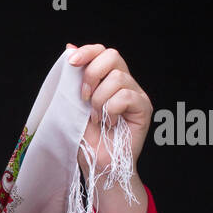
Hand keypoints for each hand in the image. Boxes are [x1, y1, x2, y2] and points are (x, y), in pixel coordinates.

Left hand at [66, 43, 152, 179]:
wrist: (97, 164)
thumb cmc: (85, 139)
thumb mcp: (72, 105)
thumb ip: (73, 79)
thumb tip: (69, 47)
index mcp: (107, 79)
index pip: (102, 52)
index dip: (88, 51)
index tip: (72, 62)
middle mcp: (124, 83)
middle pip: (113, 55)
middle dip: (92, 73)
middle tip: (83, 98)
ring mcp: (136, 94)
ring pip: (118, 77)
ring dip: (99, 99)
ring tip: (96, 118)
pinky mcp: (144, 108)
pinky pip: (125, 96)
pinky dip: (111, 110)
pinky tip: (109, 124)